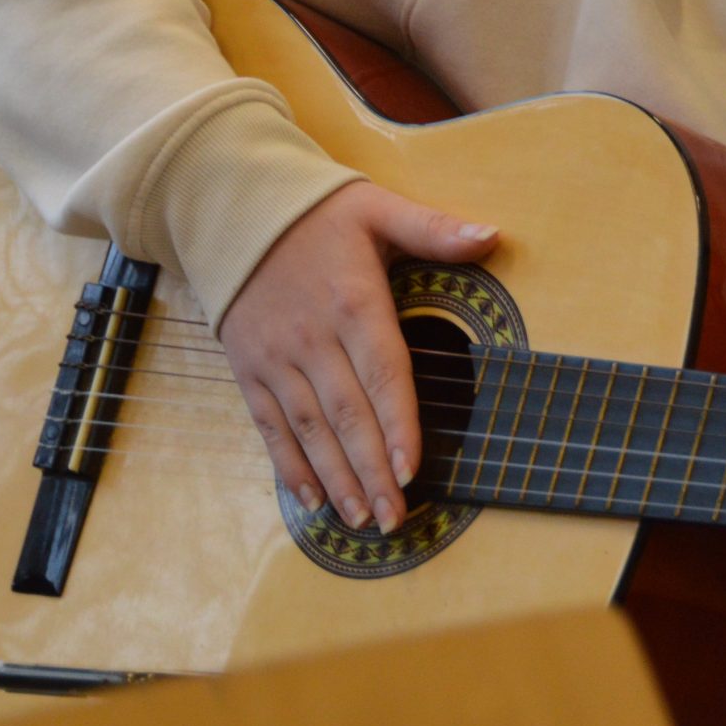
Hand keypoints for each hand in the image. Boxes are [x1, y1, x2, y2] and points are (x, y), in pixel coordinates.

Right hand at [220, 178, 498, 532]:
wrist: (232, 206)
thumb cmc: (317, 211)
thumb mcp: (378, 209)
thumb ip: (434, 229)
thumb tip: (493, 236)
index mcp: (353, 302)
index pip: (382, 374)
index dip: (398, 425)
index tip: (412, 470)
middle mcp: (312, 337)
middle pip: (347, 414)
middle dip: (373, 472)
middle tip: (394, 517)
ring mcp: (275, 357)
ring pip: (310, 429)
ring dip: (336, 478)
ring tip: (361, 520)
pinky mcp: (248, 368)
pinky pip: (269, 425)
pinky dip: (289, 465)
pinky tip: (310, 499)